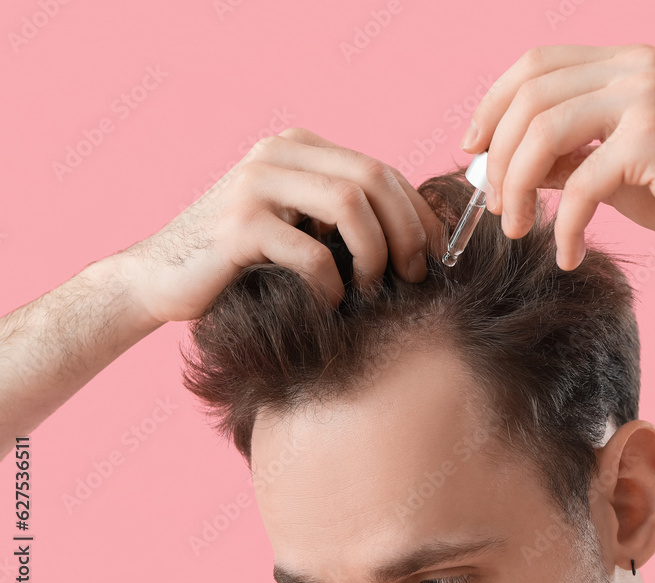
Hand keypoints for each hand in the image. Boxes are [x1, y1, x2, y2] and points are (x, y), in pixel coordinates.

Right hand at [119, 127, 440, 323]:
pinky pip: (311, 252)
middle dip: (406, 232)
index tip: (436, 255)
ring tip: (370, 289)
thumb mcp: (298, 225)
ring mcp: (255, 184)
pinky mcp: (238, 226)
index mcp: (298, 148)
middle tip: (413, 276)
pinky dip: (331, 284)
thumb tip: (421, 236)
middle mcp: (277, 154)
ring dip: (374, 254)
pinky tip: (328, 303)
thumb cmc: (242, 262)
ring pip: (349, 204)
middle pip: (372, 179)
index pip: (380, 170)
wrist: (159, 280)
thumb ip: (343, 216)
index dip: (418, 214)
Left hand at [462, 44, 654, 268]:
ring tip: (520, 230)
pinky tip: (570, 255)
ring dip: (518, 188)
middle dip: (497, 157)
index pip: (534, 65)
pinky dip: (566, 226)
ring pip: (543, 133)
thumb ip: (566, 158)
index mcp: (625, 63)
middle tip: (497, 207)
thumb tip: (504, 168)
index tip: (471, 150)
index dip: (492, 104)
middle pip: (529, 96)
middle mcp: (634, 67)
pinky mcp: (653, 138)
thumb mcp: (618, 170)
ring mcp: (645, 96)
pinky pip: (581, 183)